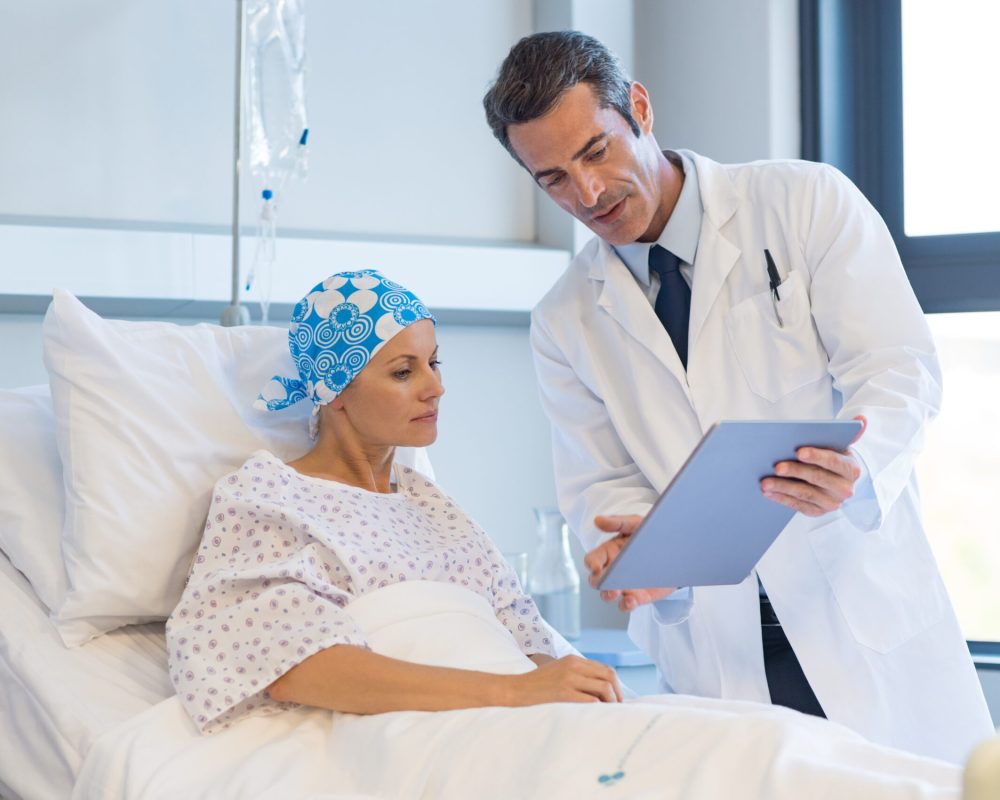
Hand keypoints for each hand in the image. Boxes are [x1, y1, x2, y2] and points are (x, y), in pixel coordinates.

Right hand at [505, 655, 621, 704]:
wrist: (516, 689)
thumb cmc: (537, 684)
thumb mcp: (559, 670)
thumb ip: (577, 674)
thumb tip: (601, 688)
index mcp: (573, 659)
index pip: (605, 669)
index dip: (615, 685)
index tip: (616, 699)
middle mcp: (573, 666)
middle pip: (609, 675)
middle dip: (617, 692)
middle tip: (617, 707)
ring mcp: (569, 678)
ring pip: (604, 687)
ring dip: (611, 701)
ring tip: (608, 711)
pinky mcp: (563, 693)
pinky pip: (591, 700)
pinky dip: (598, 707)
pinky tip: (595, 714)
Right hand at [584, 515, 674, 611]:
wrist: (677, 548)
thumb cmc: (650, 534)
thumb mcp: (636, 524)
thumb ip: (618, 522)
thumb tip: (598, 520)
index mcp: (609, 552)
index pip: (592, 559)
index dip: (591, 563)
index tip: (596, 566)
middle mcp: (613, 570)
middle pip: (596, 580)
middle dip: (598, 582)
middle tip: (606, 581)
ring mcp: (624, 584)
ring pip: (608, 594)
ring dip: (608, 595)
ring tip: (615, 592)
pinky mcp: (639, 595)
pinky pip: (627, 604)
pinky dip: (626, 604)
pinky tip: (630, 601)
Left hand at [760, 415, 866, 516]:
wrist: (839, 482)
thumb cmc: (834, 459)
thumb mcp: (841, 445)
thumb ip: (849, 433)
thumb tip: (861, 419)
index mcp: (851, 469)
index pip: (833, 461)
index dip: (816, 456)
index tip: (799, 452)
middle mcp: (844, 488)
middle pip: (817, 478)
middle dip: (795, 472)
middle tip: (776, 467)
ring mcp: (832, 502)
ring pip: (805, 493)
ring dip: (783, 488)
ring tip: (765, 482)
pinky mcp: (818, 511)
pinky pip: (798, 505)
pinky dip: (782, 499)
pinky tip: (768, 492)